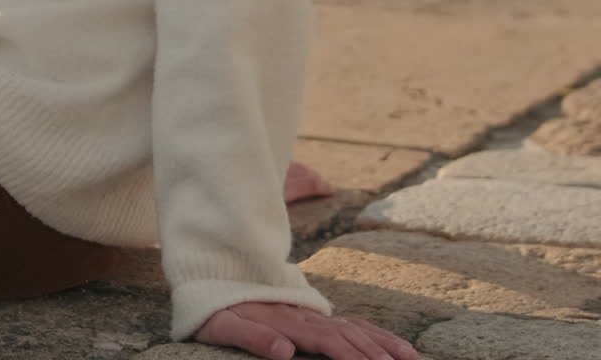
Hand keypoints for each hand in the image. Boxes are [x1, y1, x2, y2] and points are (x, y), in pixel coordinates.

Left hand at [192, 301, 419, 359]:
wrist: (212, 270)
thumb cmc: (214, 308)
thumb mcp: (222, 324)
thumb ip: (252, 336)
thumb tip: (285, 351)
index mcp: (288, 319)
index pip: (329, 341)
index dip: (354, 356)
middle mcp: (305, 315)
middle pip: (350, 334)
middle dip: (379, 352)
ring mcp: (311, 313)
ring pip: (356, 328)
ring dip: (383, 343)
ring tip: (410, 357)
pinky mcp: (312, 315)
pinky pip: (350, 324)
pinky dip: (373, 334)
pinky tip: (389, 345)